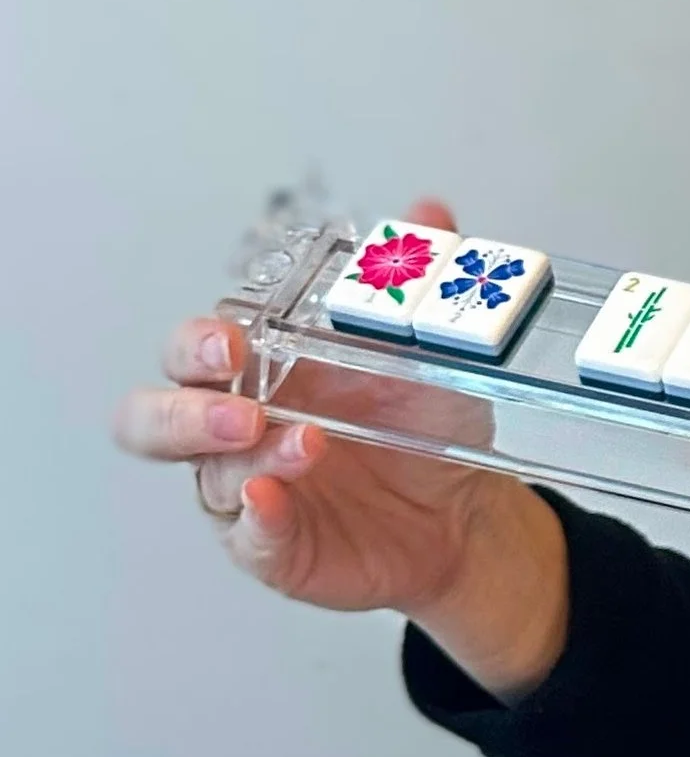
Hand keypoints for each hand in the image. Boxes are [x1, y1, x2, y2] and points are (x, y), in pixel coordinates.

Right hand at [111, 199, 569, 699]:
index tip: (232, 339)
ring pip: (206, 477)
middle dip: (183, 409)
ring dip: (244, 457)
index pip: (191, 350)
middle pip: (155, 418)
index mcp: (260, 370)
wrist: (468, 507)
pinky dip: (258, 519)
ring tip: (304, 444)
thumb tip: (427, 211)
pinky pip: (248, 538)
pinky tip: (274, 500)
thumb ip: (419, 279)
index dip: (195, 343)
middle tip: (239, 405)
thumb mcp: (431, 346)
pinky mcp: (275, 545)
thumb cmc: (427, 422)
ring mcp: (249, 489)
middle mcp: (239, 429)